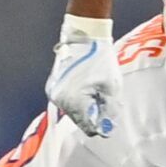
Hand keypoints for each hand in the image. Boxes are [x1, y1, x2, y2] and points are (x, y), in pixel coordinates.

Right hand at [45, 14, 120, 137]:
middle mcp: (60, 100)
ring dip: (86, 107)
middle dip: (94, 115)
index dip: (102, 125)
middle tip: (105, 98)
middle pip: (80, 121)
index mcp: (74, 101)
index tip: (111, 117)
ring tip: (96, 90)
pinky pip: (67, 102)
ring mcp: (54, 93)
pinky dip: (78, 100)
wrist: (84, 37)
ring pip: (73, 112)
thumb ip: (110, 110)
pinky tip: (87, 87)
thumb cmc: (101, 59)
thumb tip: (107, 129)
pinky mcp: (52, 87)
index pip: (88, 127)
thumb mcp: (112, 87)